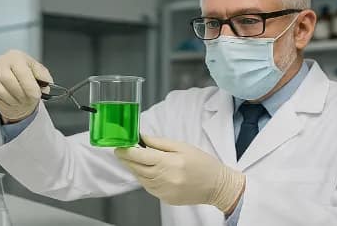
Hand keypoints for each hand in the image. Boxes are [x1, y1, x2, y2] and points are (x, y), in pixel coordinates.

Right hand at [0, 50, 52, 122]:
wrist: (12, 82)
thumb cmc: (25, 76)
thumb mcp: (38, 72)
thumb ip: (43, 75)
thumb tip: (46, 82)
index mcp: (15, 56)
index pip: (20, 70)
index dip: (29, 85)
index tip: (36, 95)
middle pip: (7, 80)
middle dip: (20, 94)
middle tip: (27, 100)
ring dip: (12, 100)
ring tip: (19, 101)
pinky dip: (1, 103)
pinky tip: (8, 101)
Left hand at [114, 135, 244, 213]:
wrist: (218, 186)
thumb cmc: (202, 163)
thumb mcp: (182, 146)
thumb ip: (159, 142)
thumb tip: (141, 137)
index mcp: (169, 162)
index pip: (139, 156)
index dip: (126, 151)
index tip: (119, 146)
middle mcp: (165, 178)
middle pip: (137, 168)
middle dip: (127, 159)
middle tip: (121, 151)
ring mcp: (164, 191)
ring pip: (141, 178)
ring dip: (134, 169)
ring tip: (133, 160)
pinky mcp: (166, 199)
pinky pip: (149, 187)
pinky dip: (144, 178)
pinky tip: (146, 171)